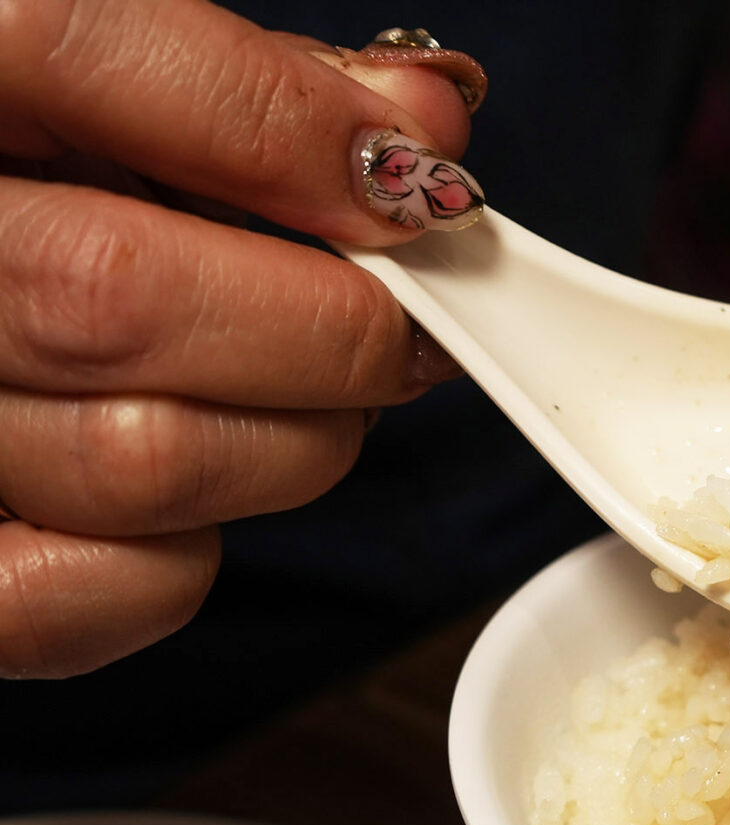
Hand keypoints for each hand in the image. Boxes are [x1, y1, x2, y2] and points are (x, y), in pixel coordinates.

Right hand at [0, 1, 486, 677]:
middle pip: (120, 297)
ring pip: (139, 461)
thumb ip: (243, 85)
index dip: (293, 131)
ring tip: (310, 400)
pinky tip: (192, 489)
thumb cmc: (21, 183)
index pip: (85, 55)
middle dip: (329, 326)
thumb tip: (421, 124)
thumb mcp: (87, 80)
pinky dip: (184, 559)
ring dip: (291, 442)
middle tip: (399, 328)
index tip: (420, 186)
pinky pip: (93, 596)